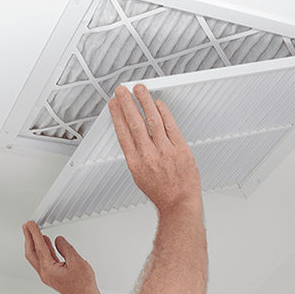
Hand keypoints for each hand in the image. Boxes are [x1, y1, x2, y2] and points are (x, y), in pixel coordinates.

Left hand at [22, 221, 99, 293]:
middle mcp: (45, 273)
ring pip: (36, 256)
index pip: (39, 247)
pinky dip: (43, 249)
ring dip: (34, 243)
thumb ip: (65, 248)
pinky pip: (44, 260)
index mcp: (48, 269)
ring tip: (32, 232)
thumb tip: (58, 240)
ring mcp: (47, 275)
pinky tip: (46, 243)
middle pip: (31, 252)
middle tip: (26, 226)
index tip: (30, 224)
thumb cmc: (82, 285)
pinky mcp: (52, 275)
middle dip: (28, 238)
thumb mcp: (77, 262)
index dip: (34, 233)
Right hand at [108, 84, 201, 213]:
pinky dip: (163, 112)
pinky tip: (158, 104)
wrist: (179, 203)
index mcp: (135, 163)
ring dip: (144, 101)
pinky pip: (171, 125)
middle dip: (127, 103)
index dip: (117, 115)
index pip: (122, 132)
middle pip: (135, 123)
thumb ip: (135, 154)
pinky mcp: (181, 148)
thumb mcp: (139, 176)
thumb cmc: (160, 192)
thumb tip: (130, 136)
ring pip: (153, 119)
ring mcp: (166, 151)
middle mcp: (149, 155)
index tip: (113, 104)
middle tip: (122, 91)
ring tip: (139, 90)